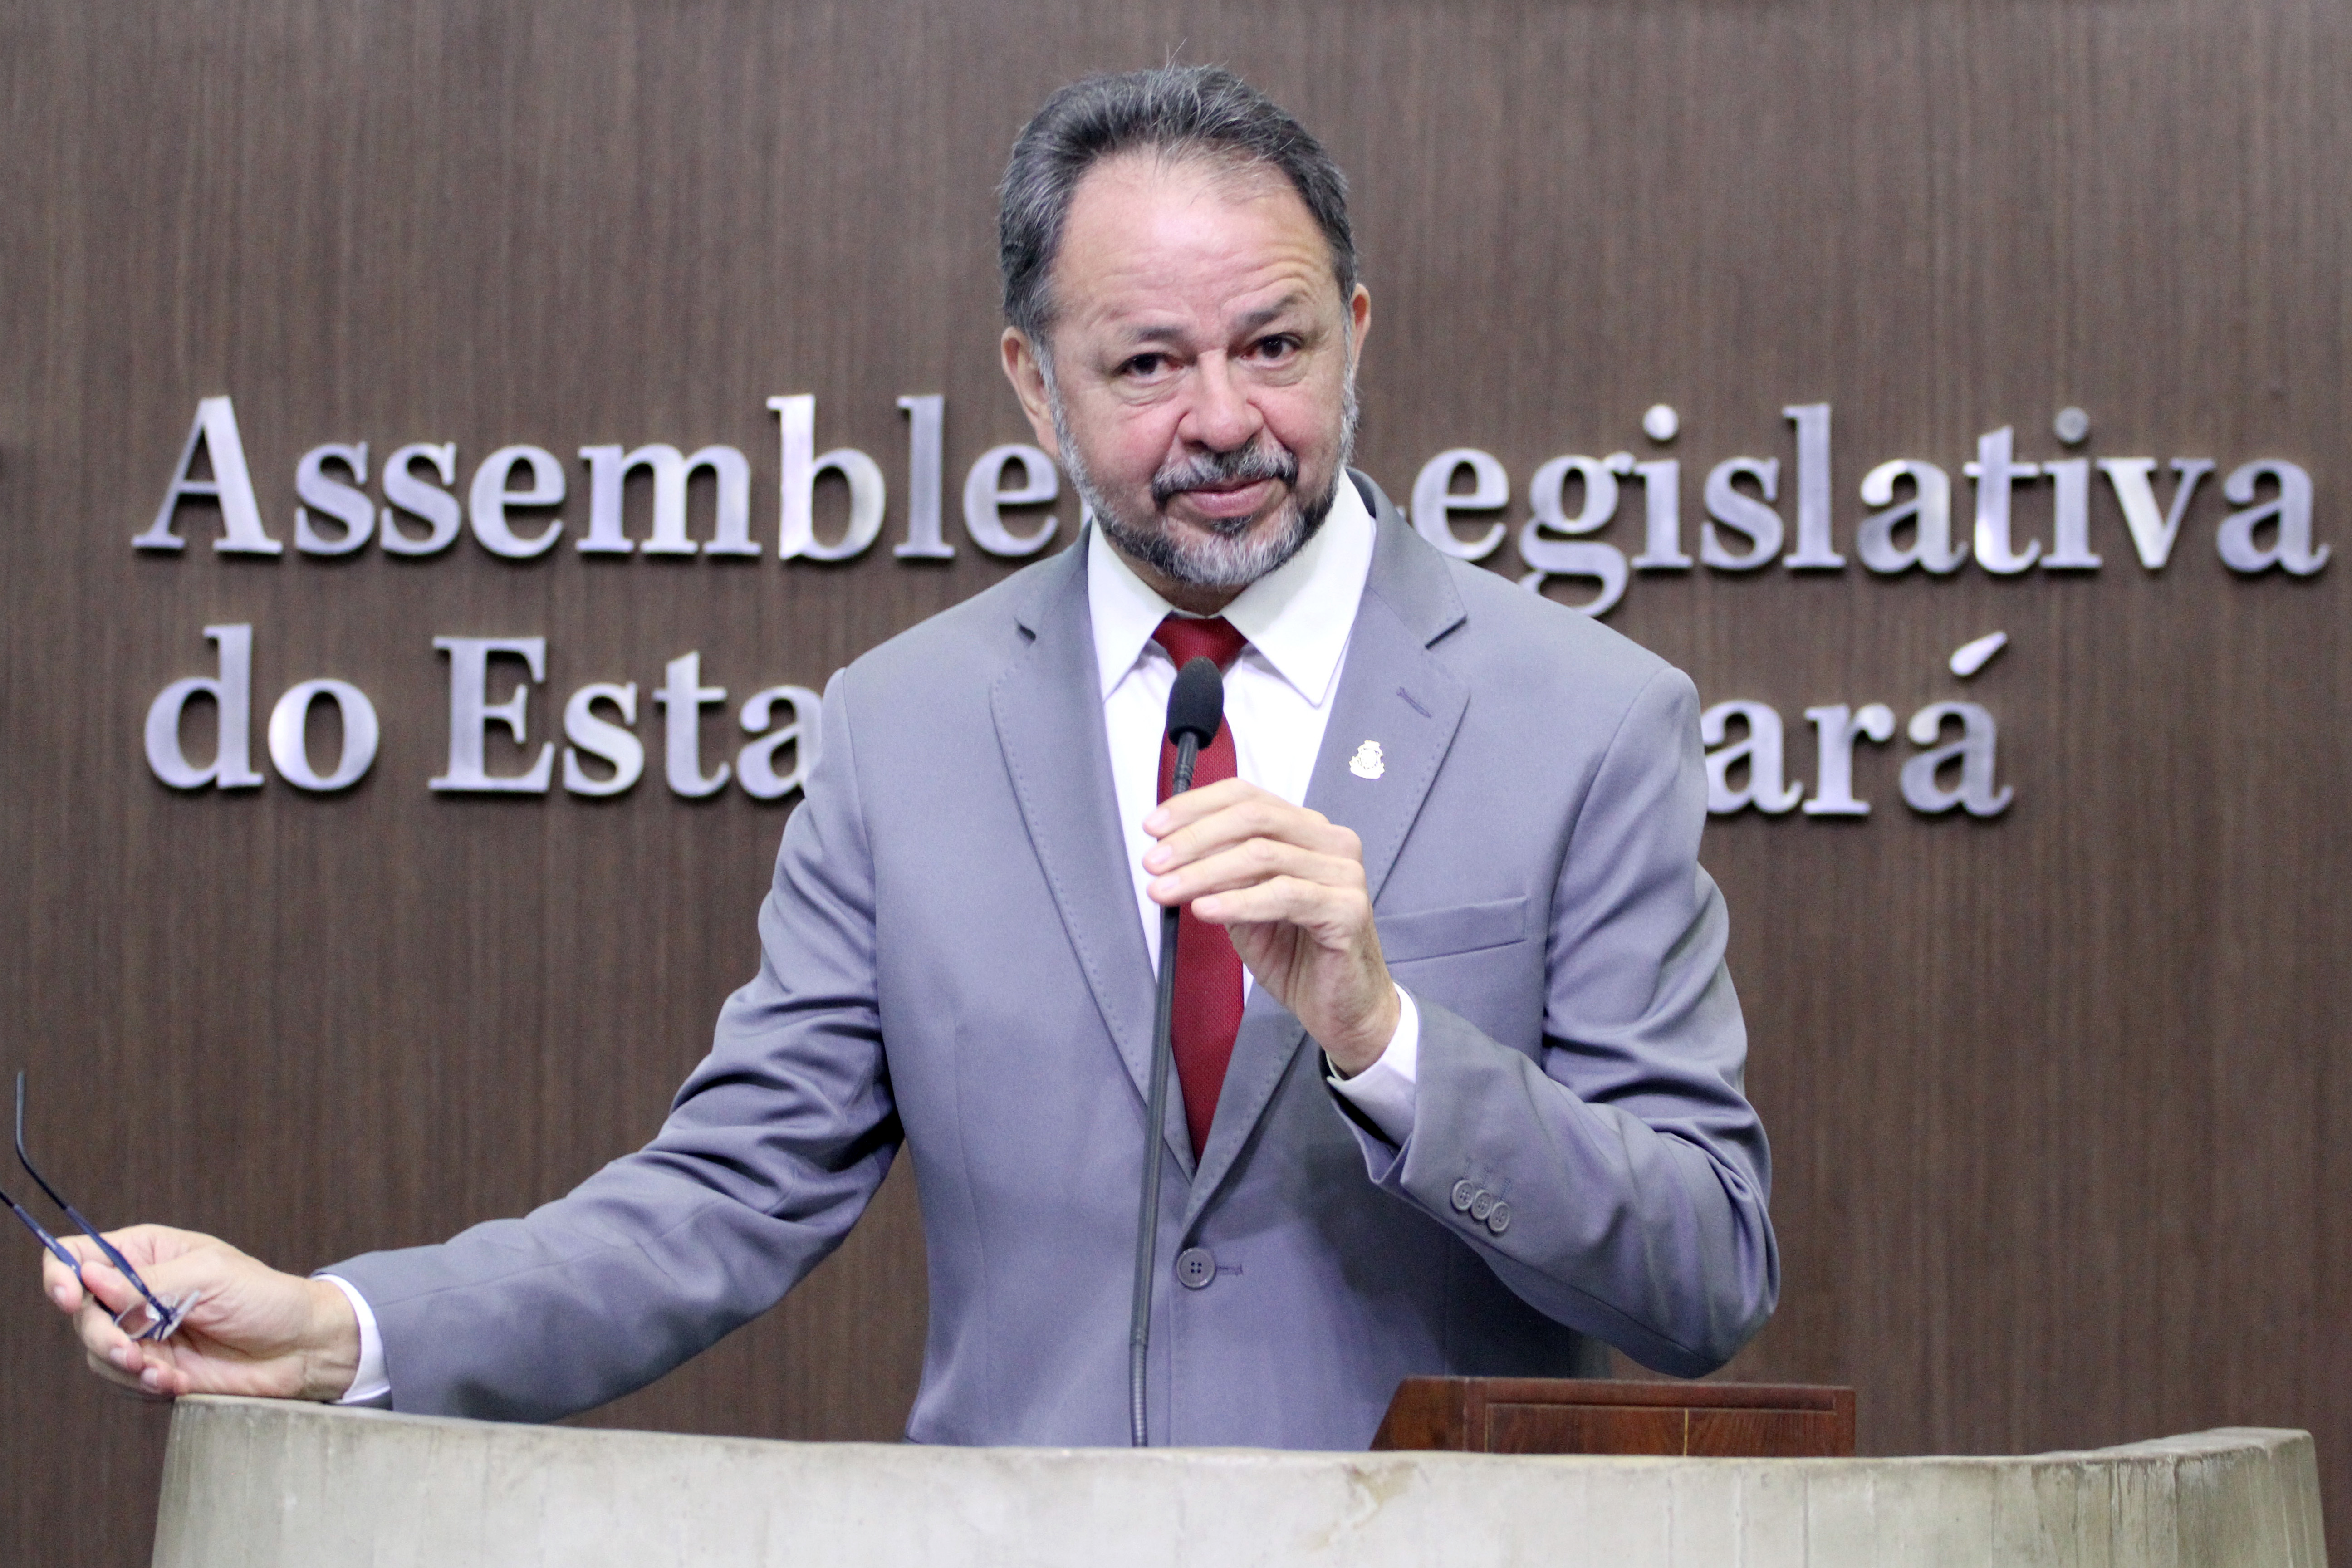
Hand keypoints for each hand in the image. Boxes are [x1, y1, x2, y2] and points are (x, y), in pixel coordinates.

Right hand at [42, 1225, 359, 1401]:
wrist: (299, 1348)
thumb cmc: (264, 1298)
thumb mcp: (209, 1276)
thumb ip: (147, 1283)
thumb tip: (90, 1278)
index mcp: (147, 1253)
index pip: (79, 1256)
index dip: (62, 1274)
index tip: (70, 1296)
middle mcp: (136, 1290)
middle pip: (81, 1310)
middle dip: (101, 1334)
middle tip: (132, 1350)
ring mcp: (142, 1330)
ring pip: (97, 1349)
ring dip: (123, 1363)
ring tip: (160, 1370)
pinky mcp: (153, 1366)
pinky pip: (123, 1378)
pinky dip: (143, 1383)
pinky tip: (172, 1381)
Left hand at [1143, 777, 1399, 1075]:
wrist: (1343, 1007)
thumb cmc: (1299, 955)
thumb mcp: (1246, 906)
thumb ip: (1220, 875)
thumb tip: (1171, 853)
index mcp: (1307, 831)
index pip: (1247, 796)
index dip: (1195, 807)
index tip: (1153, 827)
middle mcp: (1330, 843)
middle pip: (1253, 818)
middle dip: (1193, 838)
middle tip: (1153, 862)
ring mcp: (1344, 874)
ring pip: (1263, 854)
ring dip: (1204, 872)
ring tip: (1166, 890)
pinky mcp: (1347, 909)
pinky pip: (1283, 895)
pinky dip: (1237, 901)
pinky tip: (1204, 910)